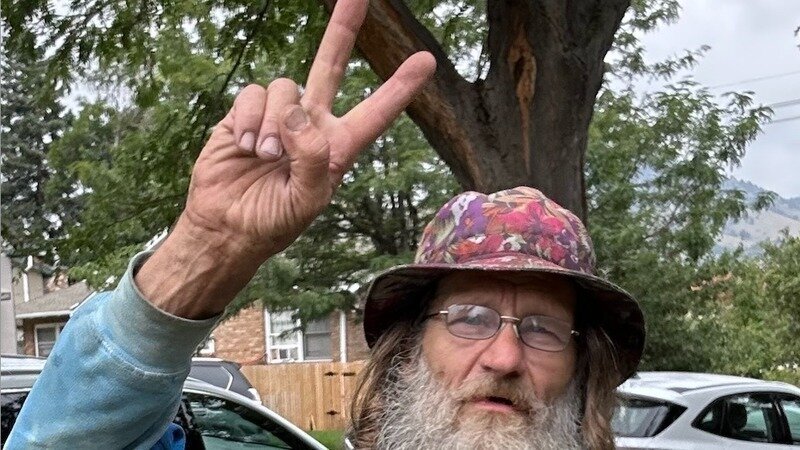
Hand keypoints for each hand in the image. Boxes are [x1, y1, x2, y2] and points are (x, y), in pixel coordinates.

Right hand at [183, 0, 434, 258]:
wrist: (227, 225)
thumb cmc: (274, 220)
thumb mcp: (306, 200)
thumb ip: (313, 158)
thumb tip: (298, 112)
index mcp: (338, 147)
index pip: (375, 113)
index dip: (399, 87)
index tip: (426, 61)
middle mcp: (312, 124)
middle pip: (331, 65)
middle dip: (344, 28)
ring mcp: (279, 116)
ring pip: (286, 86)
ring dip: (275, 123)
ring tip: (266, 156)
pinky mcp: (247, 113)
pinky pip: (254, 94)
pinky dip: (250, 119)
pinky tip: (246, 145)